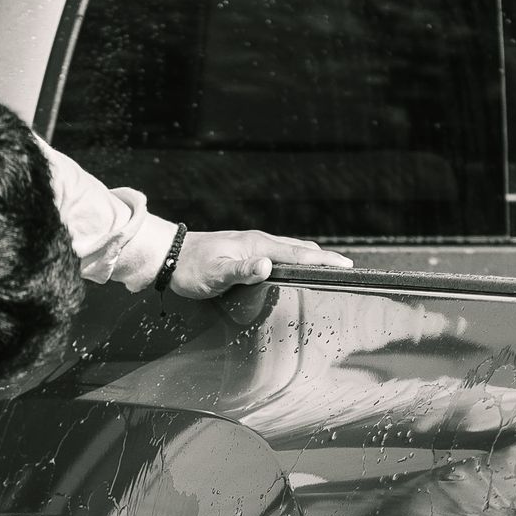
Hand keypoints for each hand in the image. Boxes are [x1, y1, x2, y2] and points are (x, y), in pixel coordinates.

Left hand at [165, 230, 352, 298]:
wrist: (169, 254)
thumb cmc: (190, 268)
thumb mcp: (215, 274)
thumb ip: (241, 270)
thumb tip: (266, 265)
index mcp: (257, 245)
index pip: (298, 253)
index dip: (323, 261)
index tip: (346, 266)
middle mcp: (258, 242)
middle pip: (299, 249)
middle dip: (323, 259)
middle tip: (346, 269)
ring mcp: (252, 245)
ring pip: (289, 250)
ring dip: (310, 259)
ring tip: (328, 268)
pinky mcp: (245, 251)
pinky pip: (278, 255)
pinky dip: (294, 260)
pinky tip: (295, 268)